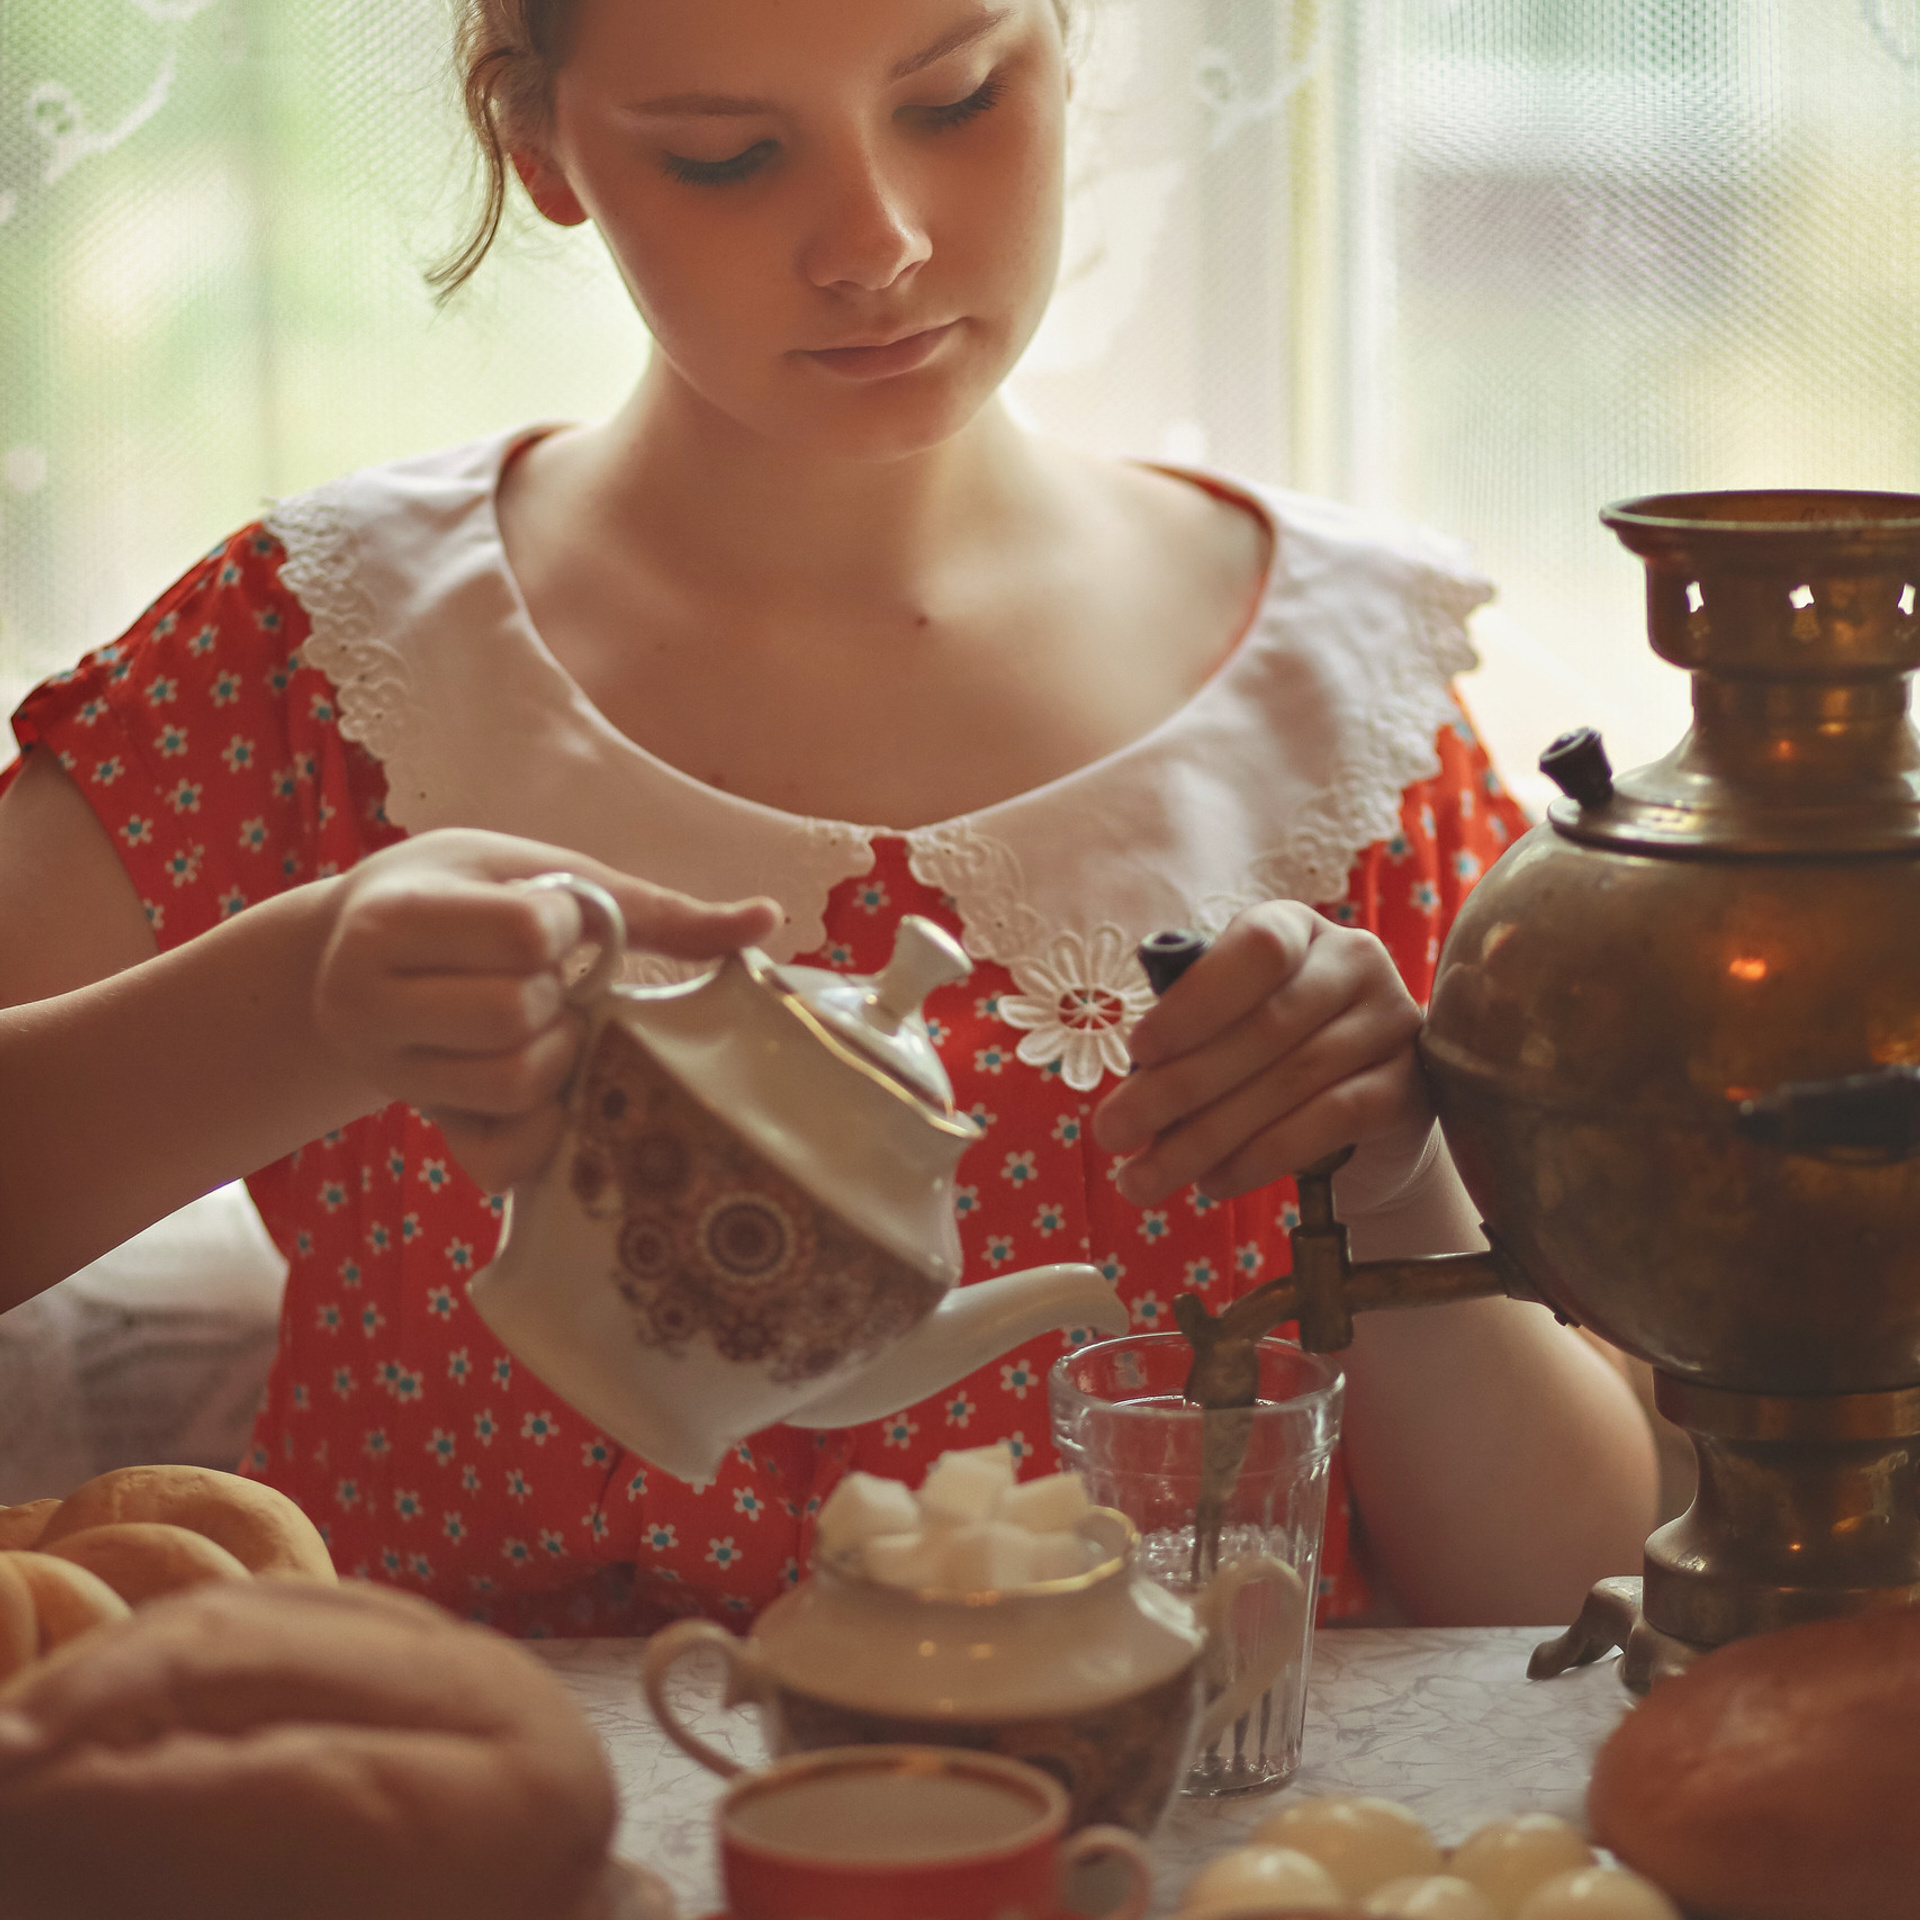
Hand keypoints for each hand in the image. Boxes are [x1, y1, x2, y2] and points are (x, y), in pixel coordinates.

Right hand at [312, 829, 779, 1191]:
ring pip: (519, 1086)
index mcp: (390, 919)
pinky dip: (548, 1131)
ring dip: (562, 1056)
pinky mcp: (427, 1135)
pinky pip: (504, 1161)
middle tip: (548, 979)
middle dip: (561, 996)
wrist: (340, 959)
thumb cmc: (456, 897)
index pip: (522, 935)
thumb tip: (768, 918)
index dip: (562, 928)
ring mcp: (392, 1078)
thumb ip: (643, 903)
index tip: (550, 922)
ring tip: (546, 1024)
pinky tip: (549, 1088)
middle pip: (518, 1016)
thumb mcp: (528, 870)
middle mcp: (367, 1003)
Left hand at [1092, 901, 1430, 1210]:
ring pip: (1292, 1081)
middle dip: (1176, 1088)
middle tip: (1113, 1134)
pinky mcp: (1408, 1087)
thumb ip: (1189, 1033)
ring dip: (1206, 1136)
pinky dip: (1262, 1157)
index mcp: (1297, 927)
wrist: (1359, 1114)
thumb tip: (1135, 1085)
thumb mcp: (1225, 1023)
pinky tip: (1214, 1181)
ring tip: (1146, 1176)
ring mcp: (1391, 1022)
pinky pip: (1330, 1121)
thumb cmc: (1266, 1053)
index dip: (1196, 1000)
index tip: (1137, 1050)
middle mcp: (1354, 960)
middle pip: (1265, 1027)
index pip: (1256, 949)